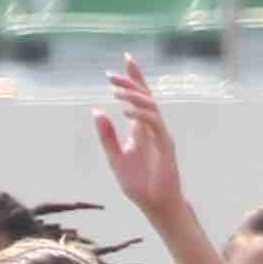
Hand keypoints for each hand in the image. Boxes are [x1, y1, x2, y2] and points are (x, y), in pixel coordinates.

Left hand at [93, 57, 187, 225]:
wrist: (156, 206)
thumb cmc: (139, 185)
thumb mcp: (115, 158)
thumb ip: (106, 136)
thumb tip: (95, 111)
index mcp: (142, 129)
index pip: (140, 97)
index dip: (135, 77)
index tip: (127, 58)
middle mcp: (153, 129)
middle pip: (146, 96)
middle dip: (131, 82)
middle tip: (110, 76)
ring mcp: (161, 136)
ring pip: (151, 107)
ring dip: (134, 97)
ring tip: (115, 93)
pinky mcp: (167, 146)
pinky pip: (155, 124)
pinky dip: (141, 115)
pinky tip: (125, 111)